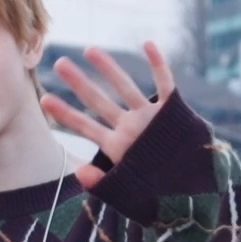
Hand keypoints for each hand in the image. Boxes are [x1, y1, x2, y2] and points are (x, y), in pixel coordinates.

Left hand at [38, 41, 175, 185]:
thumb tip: (78, 172)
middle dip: (79, 83)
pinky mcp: (171, 111)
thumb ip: (102, 183)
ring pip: (126, 87)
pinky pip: (165, 83)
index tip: (44, 99)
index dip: (65, 114)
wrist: (196, 191)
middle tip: (59, 63)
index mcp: (116, 147)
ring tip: (90, 49)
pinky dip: (158, 64)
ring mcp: (149, 118)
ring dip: (109, 68)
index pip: (85, 127)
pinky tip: (148, 44)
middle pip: (99, 102)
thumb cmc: (161, 198)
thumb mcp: (128, 194)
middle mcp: (130, 128)